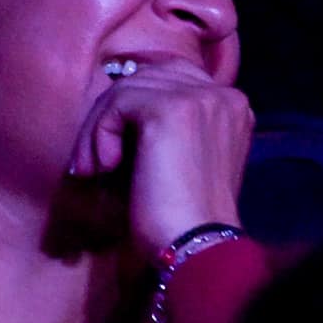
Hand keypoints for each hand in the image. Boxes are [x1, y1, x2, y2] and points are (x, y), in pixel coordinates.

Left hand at [66, 57, 252, 262]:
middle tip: (92, 162)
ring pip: (126, 88)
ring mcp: (200, 97)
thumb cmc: (182, 217)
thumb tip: (114, 102)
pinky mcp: (171, 109)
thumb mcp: (179, 159)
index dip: (132, 103)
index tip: (111, 146)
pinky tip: (105, 168)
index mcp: (230, 105)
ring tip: (93, 170)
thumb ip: (164, 126)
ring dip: (98, 130)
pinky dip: (100, 134)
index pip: (169, 76)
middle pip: (145, 77)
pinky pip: (117, 102)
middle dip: (110, 116)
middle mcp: (221, 93)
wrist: (196, 246)